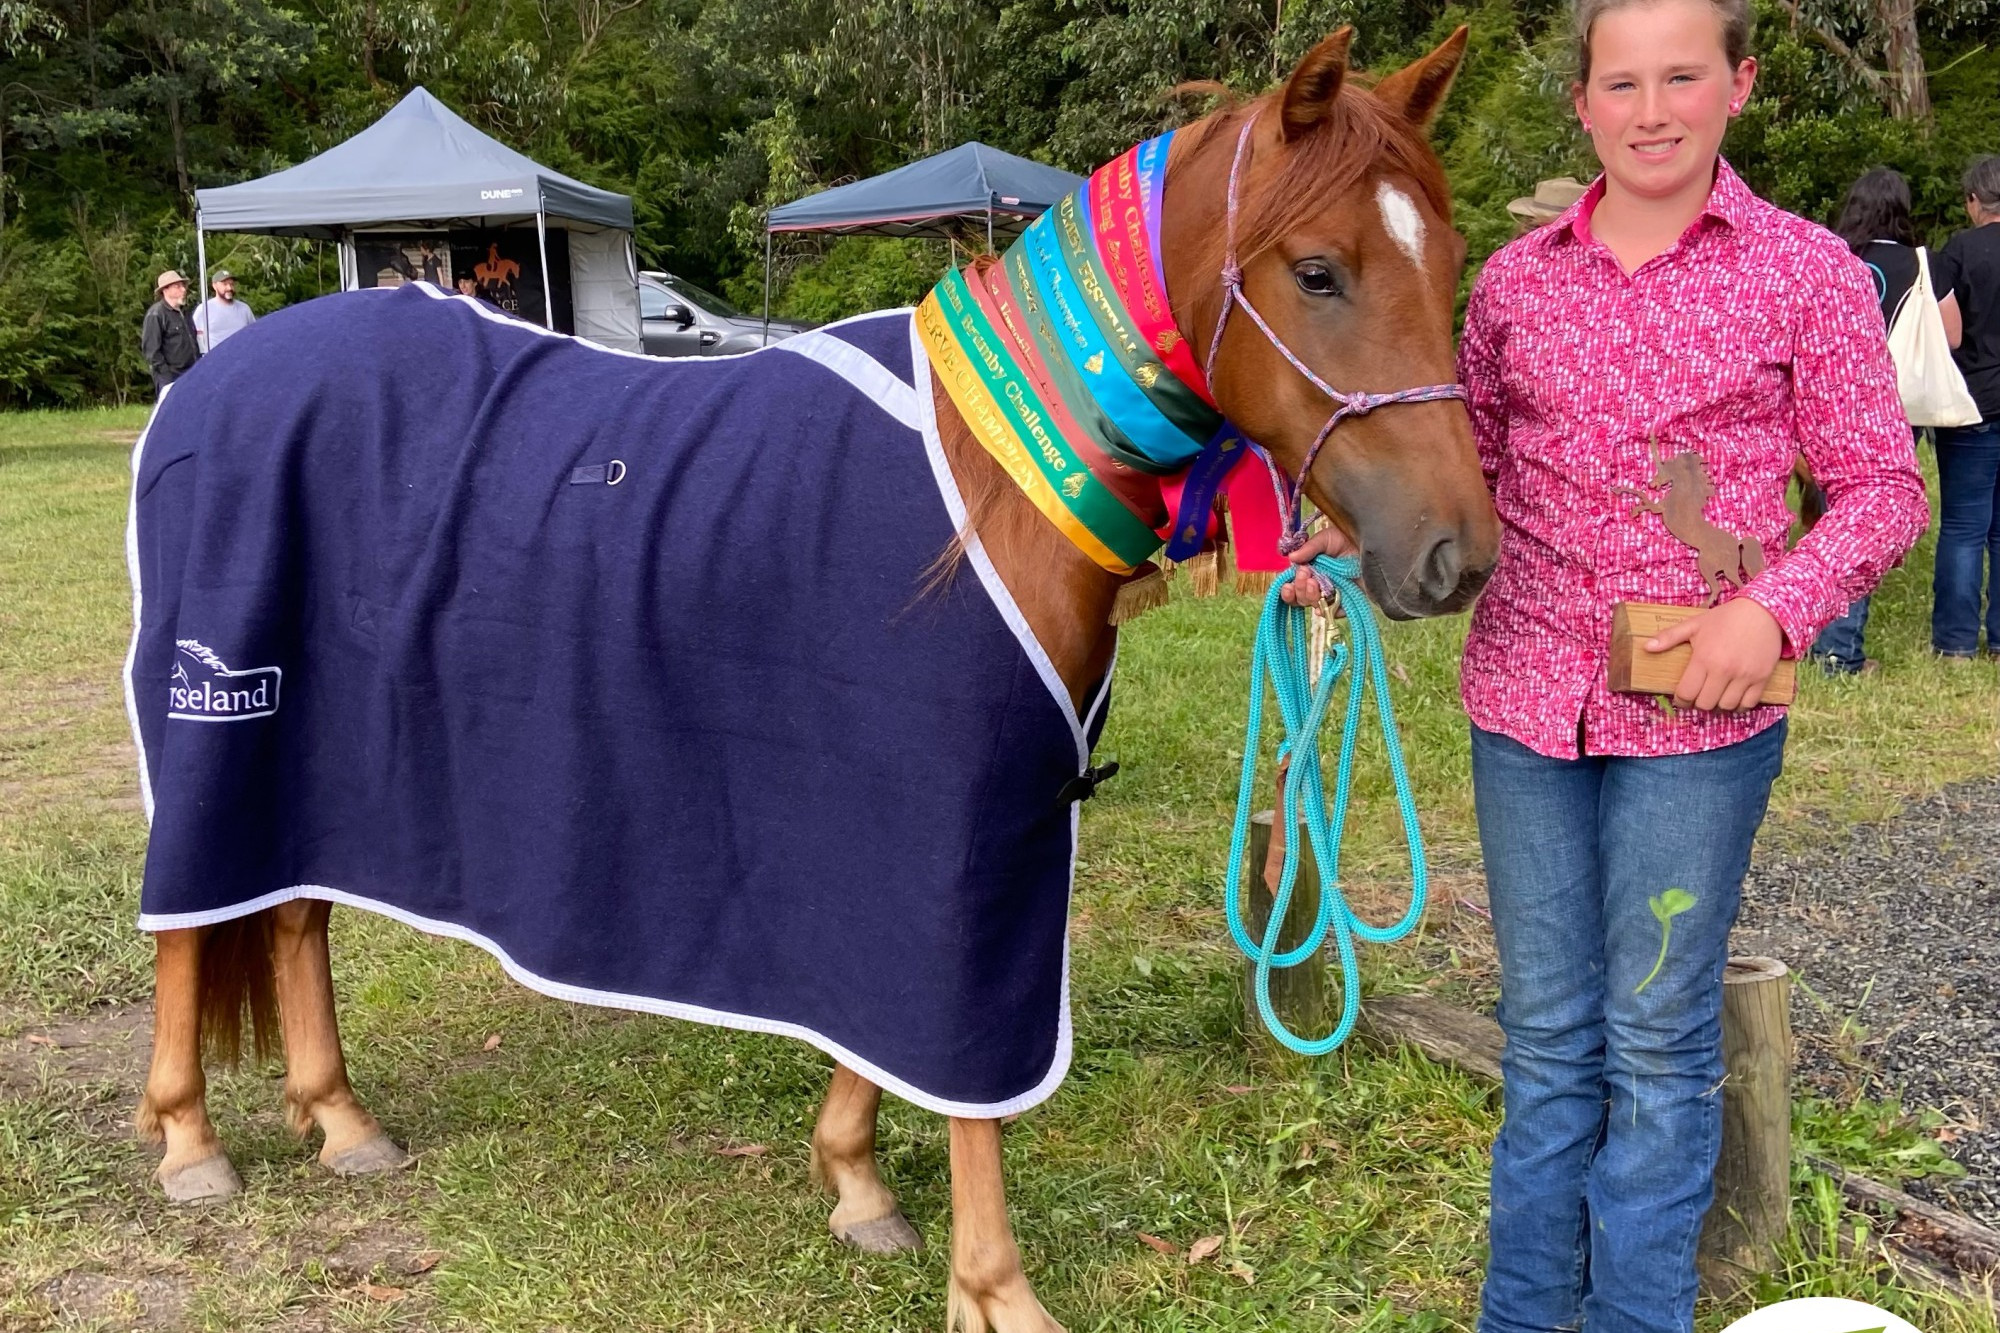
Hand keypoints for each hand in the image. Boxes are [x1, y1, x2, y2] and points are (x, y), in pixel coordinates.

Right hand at [1278, 525, 1357, 607]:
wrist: (1373, 544)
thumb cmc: (1349, 539)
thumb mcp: (1326, 538)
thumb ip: (1309, 548)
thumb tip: (1291, 558)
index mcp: (1310, 572)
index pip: (1293, 587)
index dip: (1288, 589)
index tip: (1289, 582)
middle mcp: (1319, 586)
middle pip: (1301, 598)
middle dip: (1300, 589)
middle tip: (1305, 574)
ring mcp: (1333, 595)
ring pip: (1314, 605)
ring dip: (1310, 596)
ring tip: (1314, 583)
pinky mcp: (1347, 602)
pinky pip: (1334, 612)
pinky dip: (1326, 611)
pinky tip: (1320, 607)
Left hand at [1645, 598, 1784, 711]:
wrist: (1763, 611)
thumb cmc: (1726, 618)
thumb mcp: (1694, 624)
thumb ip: (1669, 637)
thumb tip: (1646, 647)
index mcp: (1704, 658)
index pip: (1687, 693)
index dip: (1681, 700)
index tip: (1682, 698)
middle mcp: (1724, 670)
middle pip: (1705, 704)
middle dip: (1699, 702)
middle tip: (1699, 695)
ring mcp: (1745, 675)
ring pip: (1726, 706)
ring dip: (1719, 705)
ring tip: (1716, 696)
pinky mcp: (1762, 678)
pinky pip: (1749, 704)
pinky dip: (1739, 706)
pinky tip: (1733, 697)